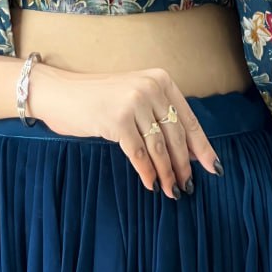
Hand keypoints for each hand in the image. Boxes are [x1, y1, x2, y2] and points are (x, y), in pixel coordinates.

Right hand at [29, 63, 222, 198]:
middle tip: (188, 186)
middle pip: (176, 135)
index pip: (188, 119)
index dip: (201, 146)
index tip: (213, 167)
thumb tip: (187, 151)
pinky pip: (139, 153)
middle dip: (184, 165)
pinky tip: (151, 184)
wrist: (58, 92)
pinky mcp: (117, 119)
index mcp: (161, 80)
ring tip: (172, 191)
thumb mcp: (133, 96)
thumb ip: (158, 114)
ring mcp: (134, 102)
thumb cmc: (96, 99)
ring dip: (167, 172)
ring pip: (159, 147)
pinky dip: (147, 172)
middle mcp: (151, 87)